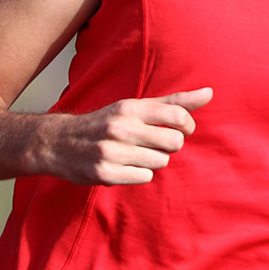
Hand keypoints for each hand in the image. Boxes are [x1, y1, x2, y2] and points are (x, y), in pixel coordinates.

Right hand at [37, 88, 212, 184]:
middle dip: (170, 146)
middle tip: (154, 144)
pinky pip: (144, 177)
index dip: (187, 125)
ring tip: (133, 154)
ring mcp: (112, 152)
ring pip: (160, 162)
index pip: (177, 115)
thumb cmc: (105, 123)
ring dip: (152, 160)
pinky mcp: (106, 173)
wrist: (58, 142)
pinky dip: (138, 173)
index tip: (181, 129)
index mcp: (129, 108)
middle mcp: (121, 128)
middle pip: (174, 143)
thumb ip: (172, 102)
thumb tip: (210, 92)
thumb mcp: (133, 107)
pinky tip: (124, 166)